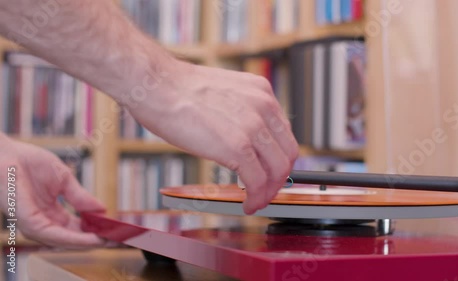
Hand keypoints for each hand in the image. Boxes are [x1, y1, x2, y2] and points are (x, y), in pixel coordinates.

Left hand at [0, 135, 105, 248]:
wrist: (7, 154)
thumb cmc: (29, 162)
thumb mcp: (64, 179)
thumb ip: (81, 196)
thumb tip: (102, 209)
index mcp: (49, 211)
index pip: (74, 226)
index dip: (93, 229)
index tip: (111, 229)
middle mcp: (42, 221)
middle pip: (70, 237)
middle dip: (93, 239)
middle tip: (115, 240)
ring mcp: (34, 223)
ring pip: (63, 240)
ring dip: (87, 242)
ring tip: (107, 241)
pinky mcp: (28, 222)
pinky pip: (54, 235)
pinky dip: (74, 238)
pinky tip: (91, 237)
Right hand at [124, 61, 298, 214]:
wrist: (156, 85)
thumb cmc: (177, 90)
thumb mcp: (224, 93)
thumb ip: (241, 113)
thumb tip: (245, 140)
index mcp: (261, 92)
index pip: (284, 133)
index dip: (278, 158)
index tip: (270, 171)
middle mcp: (263, 106)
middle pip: (287, 153)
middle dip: (278, 178)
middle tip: (266, 190)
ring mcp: (253, 126)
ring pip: (277, 170)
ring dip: (269, 192)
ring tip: (256, 201)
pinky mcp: (237, 146)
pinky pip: (258, 181)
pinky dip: (256, 198)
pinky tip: (247, 204)